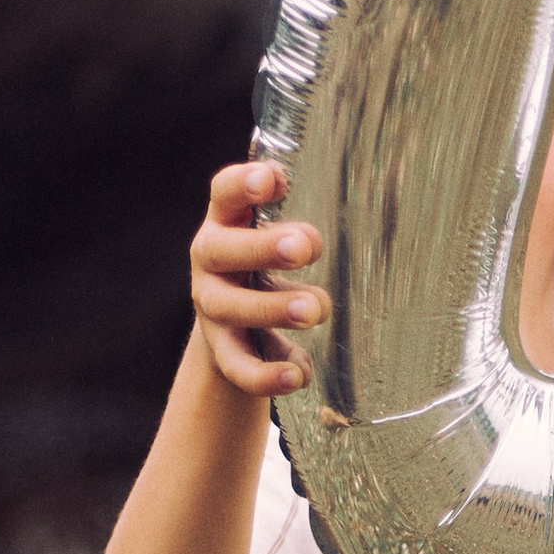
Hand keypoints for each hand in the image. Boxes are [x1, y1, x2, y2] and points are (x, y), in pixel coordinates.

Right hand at [191, 159, 323, 397]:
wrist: (239, 331)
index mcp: (225, 224)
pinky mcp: (223, 352)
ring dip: (273, 308)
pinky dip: (267, 375)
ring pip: (232, 308)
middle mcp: (212, 262)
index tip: (273, 178)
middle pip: (224, 251)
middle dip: (264, 247)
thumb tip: (341, 188)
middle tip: (306, 246)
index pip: (224, 194)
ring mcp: (214, 308)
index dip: (243, 184)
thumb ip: (297, 222)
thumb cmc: (268, 269)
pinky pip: (239, 366)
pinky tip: (298, 374)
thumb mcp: (278, 239)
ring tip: (313, 309)